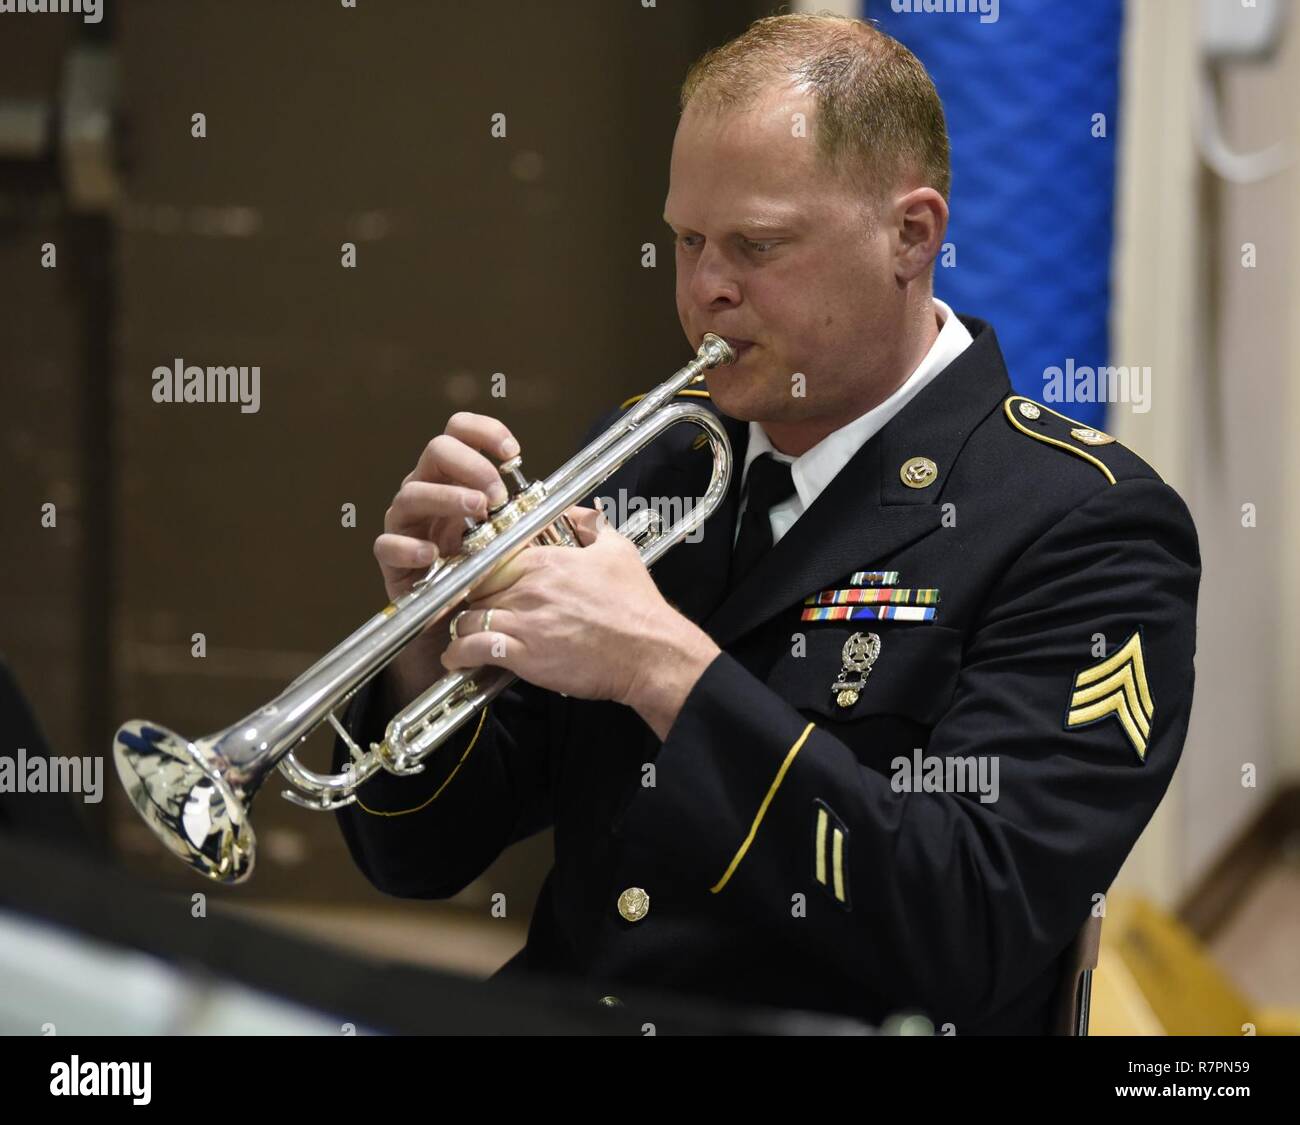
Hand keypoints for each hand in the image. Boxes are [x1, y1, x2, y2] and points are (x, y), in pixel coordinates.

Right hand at [374, 412, 519, 702]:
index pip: (460, 432)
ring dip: (447, 497)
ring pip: (411, 493)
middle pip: (436, 451)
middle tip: (498, 494)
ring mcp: (408, 524)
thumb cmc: (488, 574)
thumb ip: (533, 517)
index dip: (484, 432)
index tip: (513, 453)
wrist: (461, 623)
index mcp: (457, 479)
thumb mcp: (514, 538)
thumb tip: (578, 508)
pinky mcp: (393, 559)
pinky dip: (409, 547)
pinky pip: (387, 544)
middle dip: (471, 466)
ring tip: (478, 510)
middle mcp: (430, 493)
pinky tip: (434, 555)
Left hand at [441, 506, 720, 737]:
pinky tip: (458, 658)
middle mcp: (528, 587)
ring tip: (462, 633)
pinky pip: (474, 648)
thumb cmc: (637, 607)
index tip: (479, 580)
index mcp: (546, 560)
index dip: (482, 570)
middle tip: (466, 608)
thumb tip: (578, 511)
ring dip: (462, 626)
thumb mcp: (619, 551)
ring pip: (469, 617)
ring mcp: (524, 621)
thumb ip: (592, 525)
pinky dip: (460, 654)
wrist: (649, 652)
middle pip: (476, 588)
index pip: (493, 558)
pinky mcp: (523, 654)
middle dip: (470, 599)